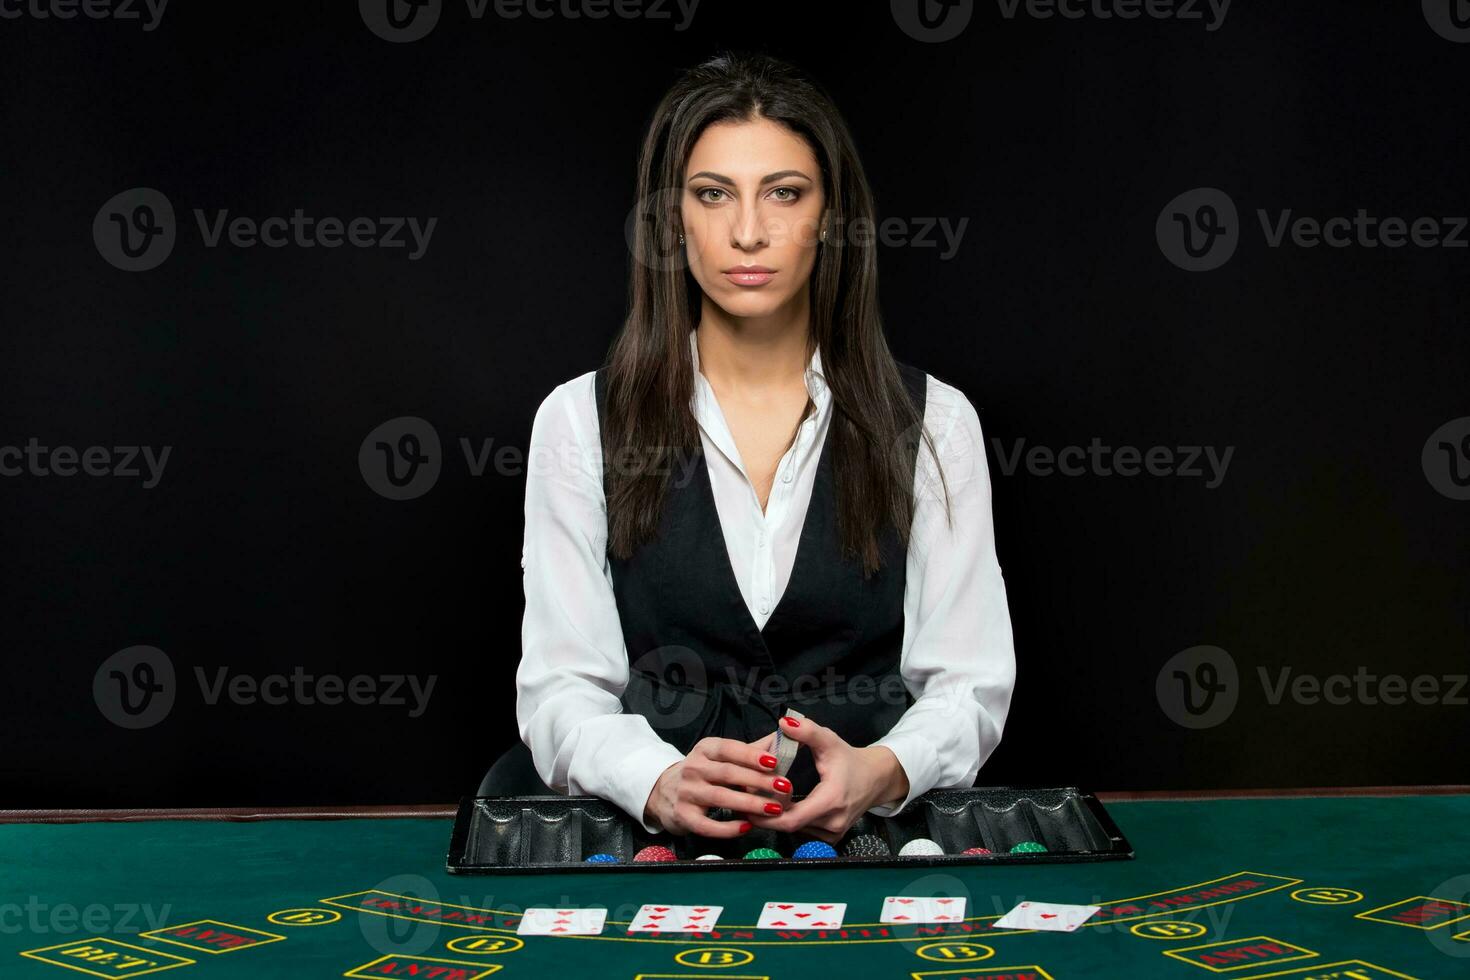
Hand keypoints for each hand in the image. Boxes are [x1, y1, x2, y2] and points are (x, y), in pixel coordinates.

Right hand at [642, 734, 794, 835]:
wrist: (664, 792)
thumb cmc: (702, 773)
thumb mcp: (719, 755)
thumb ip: (750, 749)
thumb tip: (780, 738)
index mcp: (704, 749)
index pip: (728, 749)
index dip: (751, 755)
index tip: (774, 762)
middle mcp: (693, 768)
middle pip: (728, 773)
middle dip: (758, 781)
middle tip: (783, 787)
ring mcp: (687, 792)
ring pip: (720, 797)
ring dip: (749, 803)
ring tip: (773, 808)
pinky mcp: (684, 816)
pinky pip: (708, 825)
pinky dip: (728, 828)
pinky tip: (747, 827)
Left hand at [746, 715, 909, 843]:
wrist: (876, 778)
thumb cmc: (850, 759)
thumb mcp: (829, 741)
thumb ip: (807, 732)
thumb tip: (783, 722)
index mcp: (831, 800)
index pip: (792, 818)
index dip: (767, 814)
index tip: (749, 802)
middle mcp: (832, 822)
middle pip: (789, 825)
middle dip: (766, 814)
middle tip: (747, 801)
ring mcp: (833, 833)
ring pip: (795, 830)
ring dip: (777, 818)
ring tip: (760, 801)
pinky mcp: (831, 836)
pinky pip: (804, 832)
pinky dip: (790, 821)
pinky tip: (780, 807)